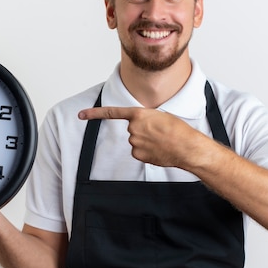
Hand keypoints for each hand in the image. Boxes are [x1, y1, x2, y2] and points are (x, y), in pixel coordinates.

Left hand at [78, 106, 202, 167]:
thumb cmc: (178, 130)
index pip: (112, 113)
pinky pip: (139, 152)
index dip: (95, 114)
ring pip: (136, 142)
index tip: (81, 115)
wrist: (186, 147)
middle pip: (132, 130)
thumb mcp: (161, 116)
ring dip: (146, 142)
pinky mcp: (137, 154)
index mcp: (139, 115)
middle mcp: (133, 128)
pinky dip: (147, 152)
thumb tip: (143, 128)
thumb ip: (146, 119)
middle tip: (159, 133)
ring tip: (161, 142)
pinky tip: (158, 151)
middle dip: (143, 132)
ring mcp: (134, 142)